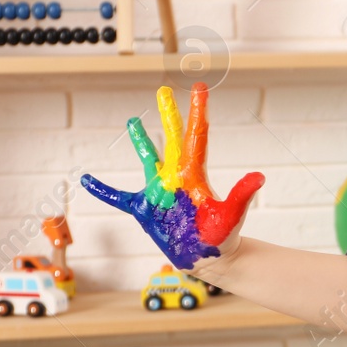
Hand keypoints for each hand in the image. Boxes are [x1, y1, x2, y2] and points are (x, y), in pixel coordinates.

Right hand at [80, 84, 263, 269]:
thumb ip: (241, 195)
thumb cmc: (224, 236)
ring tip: (132, 120)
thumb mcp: (231, 215)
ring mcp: (159, 192)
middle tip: (163, 90)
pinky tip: (86, 179)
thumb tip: (260, 176)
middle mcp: (176, 177)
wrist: (211, 259)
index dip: (197, 112)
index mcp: (196, 174)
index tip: (199, 88)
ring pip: (148, 159)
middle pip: (171, 140)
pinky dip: (103, 190)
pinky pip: (119, 197)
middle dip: (169, 115)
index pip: (196, 137)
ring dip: (140, 141)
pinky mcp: (144, 209)